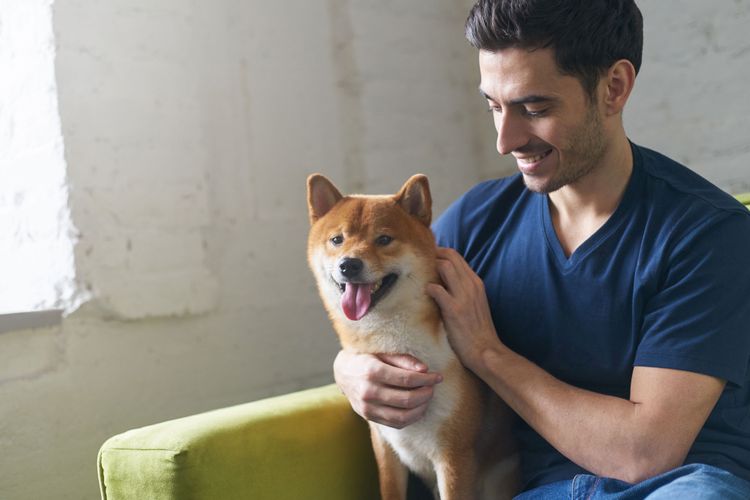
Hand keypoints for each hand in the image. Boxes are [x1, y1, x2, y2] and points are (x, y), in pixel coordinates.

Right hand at [333, 350, 442, 428]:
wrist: (342, 372)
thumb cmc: (367, 358)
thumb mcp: (383, 353)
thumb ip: (404, 360)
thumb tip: (425, 370)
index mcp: (372, 371)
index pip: (407, 379)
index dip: (426, 379)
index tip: (438, 377)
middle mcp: (368, 391)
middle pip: (407, 399)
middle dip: (426, 393)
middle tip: (433, 387)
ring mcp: (367, 408)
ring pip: (403, 416)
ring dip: (421, 408)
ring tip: (427, 397)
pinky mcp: (369, 417)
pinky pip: (396, 424)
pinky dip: (411, 418)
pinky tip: (418, 408)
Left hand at [426, 247, 502, 369]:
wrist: (485, 350)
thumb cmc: (477, 329)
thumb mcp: (475, 303)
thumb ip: (464, 289)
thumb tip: (445, 281)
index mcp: (476, 282)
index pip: (456, 256)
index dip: (440, 253)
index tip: (427, 257)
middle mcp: (471, 285)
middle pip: (450, 256)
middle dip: (433, 254)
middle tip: (419, 262)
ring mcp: (463, 296)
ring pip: (444, 266)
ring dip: (430, 268)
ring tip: (420, 276)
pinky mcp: (454, 309)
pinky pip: (436, 289)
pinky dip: (428, 288)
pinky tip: (425, 295)